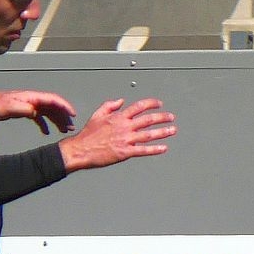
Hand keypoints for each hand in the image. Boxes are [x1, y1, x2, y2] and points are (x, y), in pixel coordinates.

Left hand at [0, 89, 76, 133]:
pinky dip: (45, 124)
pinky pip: (40, 117)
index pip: (53, 100)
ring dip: (57, 120)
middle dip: (64, 116)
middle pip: (53, 106)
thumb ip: (24, 109)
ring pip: (48, 112)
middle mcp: (33, 100)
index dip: (64, 106)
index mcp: (32, 97)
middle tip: (71, 126)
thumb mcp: (10, 107)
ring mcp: (30, 105)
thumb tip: (36, 112)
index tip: (72, 114)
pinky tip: (47, 131)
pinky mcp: (25, 110)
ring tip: (64, 129)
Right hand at [59, 98, 174, 170]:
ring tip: (172, 130)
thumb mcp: (97, 115)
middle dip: (162, 117)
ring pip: (149, 134)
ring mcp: (126, 140)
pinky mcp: (125, 152)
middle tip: (171, 117)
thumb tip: (120, 101)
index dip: (151, 104)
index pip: (139, 106)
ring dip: (163, 132)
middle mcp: (124, 127)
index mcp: (118, 117)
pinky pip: (144, 150)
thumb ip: (109, 106)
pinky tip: (163, 148)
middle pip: (148, 119)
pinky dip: (155, 149)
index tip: (159, 104)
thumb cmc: (88, 134)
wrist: (81, 150)